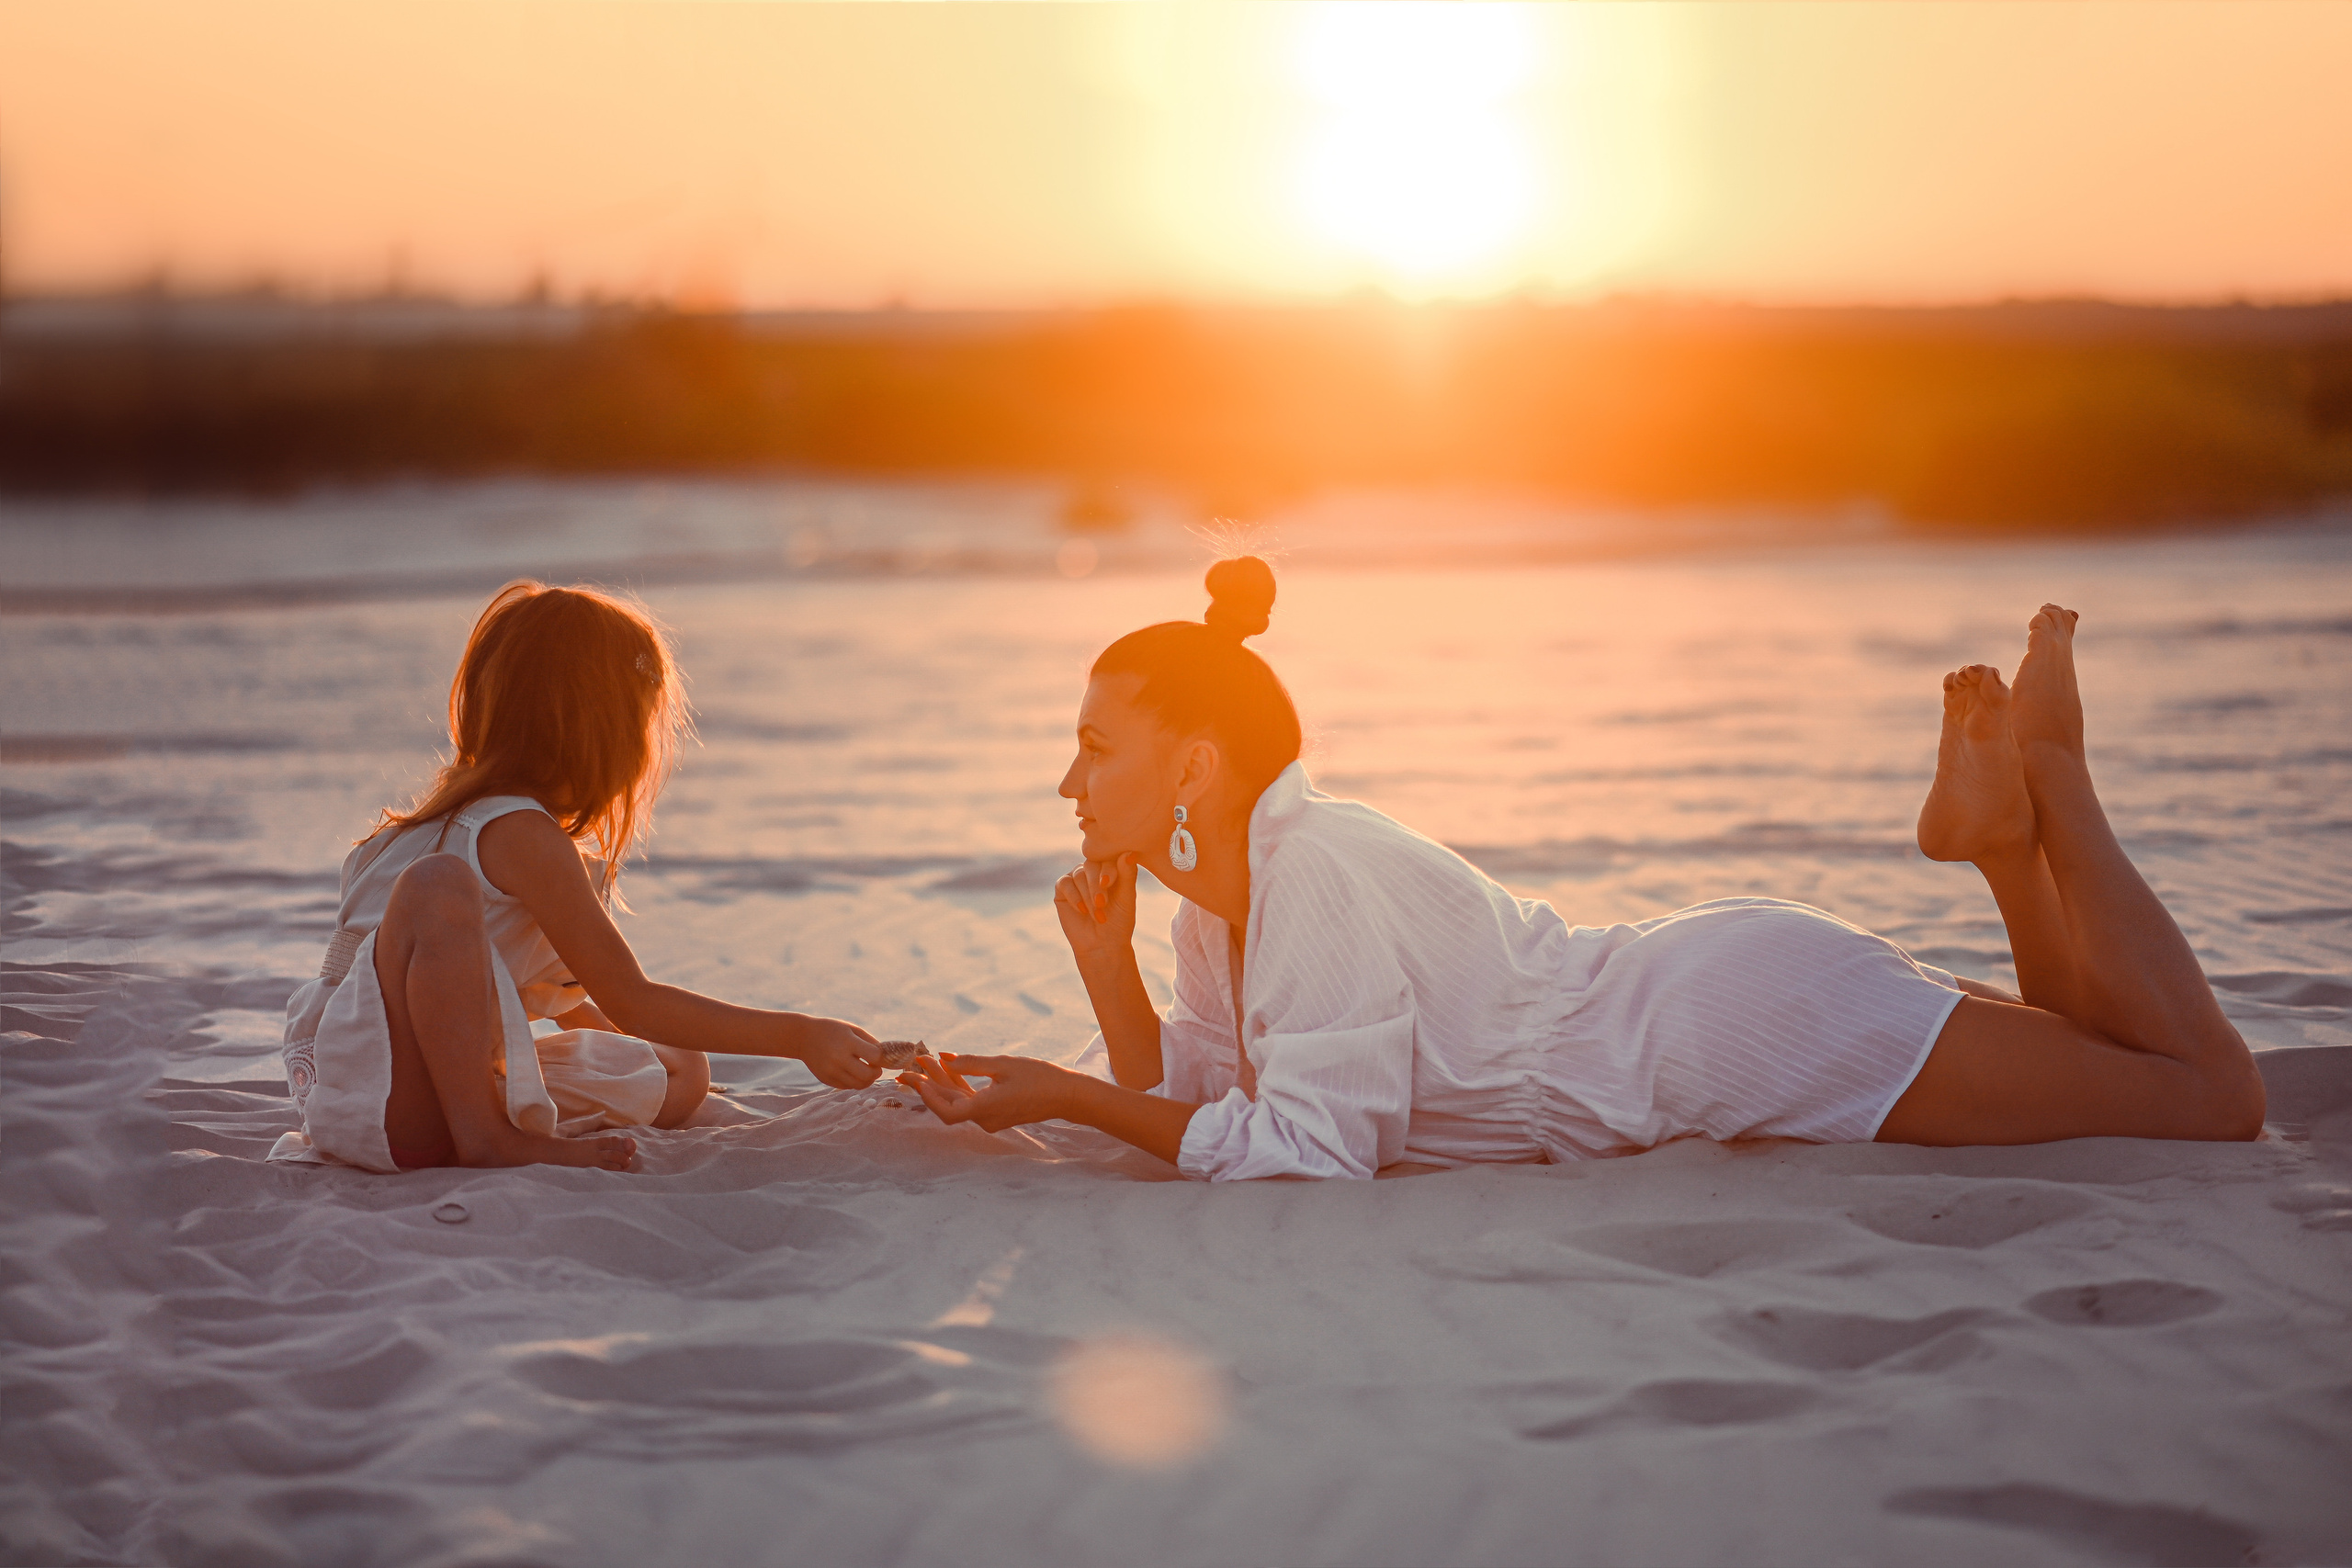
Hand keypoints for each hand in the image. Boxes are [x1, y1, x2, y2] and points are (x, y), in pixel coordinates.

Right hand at [789, 1014, 883, 1088]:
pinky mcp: (826, 1080)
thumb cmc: (832, 1030)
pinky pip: (847, 1086)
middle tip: (875, 1067)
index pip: (874, 1057)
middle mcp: (838, 1059)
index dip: (882, 1058)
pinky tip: (852, 1072)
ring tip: (866, 1071)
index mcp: (847, 1042)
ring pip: (859, 1085)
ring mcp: (831, 1071)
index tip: (880, 1055)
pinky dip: (854, 1082)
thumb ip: (871, 1042)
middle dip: (876, 1072)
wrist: (803, 1037)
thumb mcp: (852, 1029)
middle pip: (868, 1075)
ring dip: (867, 1080)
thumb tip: (888, 1057)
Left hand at [897, 1052, 1086, 1132]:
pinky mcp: (997, 1113)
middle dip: (929, 1083)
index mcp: (985, 1109)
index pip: (947, 1112)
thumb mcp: (1003, 1065)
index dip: (929, 1097)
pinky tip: (951, 1068)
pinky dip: (959, 1086)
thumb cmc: (1039, 1078)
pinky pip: (971, 1101)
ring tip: (928, 1060)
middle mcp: (985, 1119)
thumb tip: (944, 1059)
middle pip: (949, 1104)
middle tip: (912, 1063)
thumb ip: (971, 1063)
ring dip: (943, 1082)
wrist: (1067, 1095)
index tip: (917, 1078)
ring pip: (959, 1102)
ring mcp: (991, 1118)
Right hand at [1054, 852, 1137, 967]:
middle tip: (1102, 904)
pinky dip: (1073, 896)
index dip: (1107, 869)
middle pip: (1091, 864)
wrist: (1103, 945)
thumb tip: (1129, 852)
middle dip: (1096, 885)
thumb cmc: (1119, 921)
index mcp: (1112, 869)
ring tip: (1097, 915)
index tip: (1108, 884)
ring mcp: (1077, 878)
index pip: (1108, 858)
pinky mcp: (1063, 889)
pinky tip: (1082, 910)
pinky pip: (1064, 883)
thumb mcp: (1126, 897)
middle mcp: (1094, 870)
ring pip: (1078, 875)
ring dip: (1087, 896)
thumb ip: (1128, 874)